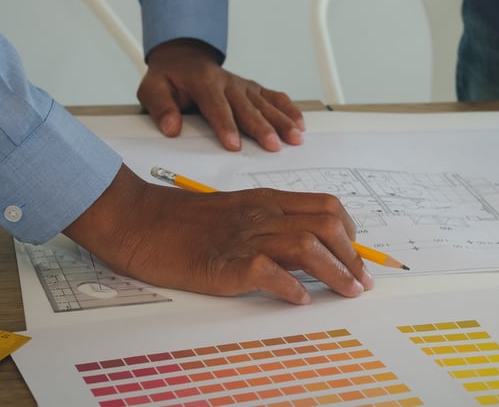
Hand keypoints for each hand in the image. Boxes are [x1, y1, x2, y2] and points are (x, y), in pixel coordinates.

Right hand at [63, 165, 373, 303]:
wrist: (136, 219)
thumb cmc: (180, 220)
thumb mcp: (233, 211)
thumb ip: (265, 222)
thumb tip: (301, 245)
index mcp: (266, 200)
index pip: (326, 206)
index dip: (350, 232)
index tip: (356, 256)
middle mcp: (262, 214)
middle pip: (327, 224)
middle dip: (353, 255)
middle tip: (361, 281)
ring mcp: (245, 235)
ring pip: (308, 245)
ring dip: (336, 272)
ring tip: (348, 292)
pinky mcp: (225, 261)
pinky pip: (269, 271)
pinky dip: (291, 287)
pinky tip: (299, 299)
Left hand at [137, 38, 304, 151]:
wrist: (184, 58)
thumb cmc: (169, 77)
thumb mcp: (152, 88)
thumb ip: (161, 107)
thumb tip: (171, 128)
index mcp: (204, 82)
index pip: (217, 106)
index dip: (226, 126)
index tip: (234, 145)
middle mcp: (229, 82)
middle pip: (248, 108)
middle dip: (262, 128)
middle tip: (274, 145)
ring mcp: (244, 85)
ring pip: (266, 104)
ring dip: (282, 120)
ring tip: (296, 137)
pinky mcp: (253, 89)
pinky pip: (274, 97)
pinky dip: (289, 109)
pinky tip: (300, 123)